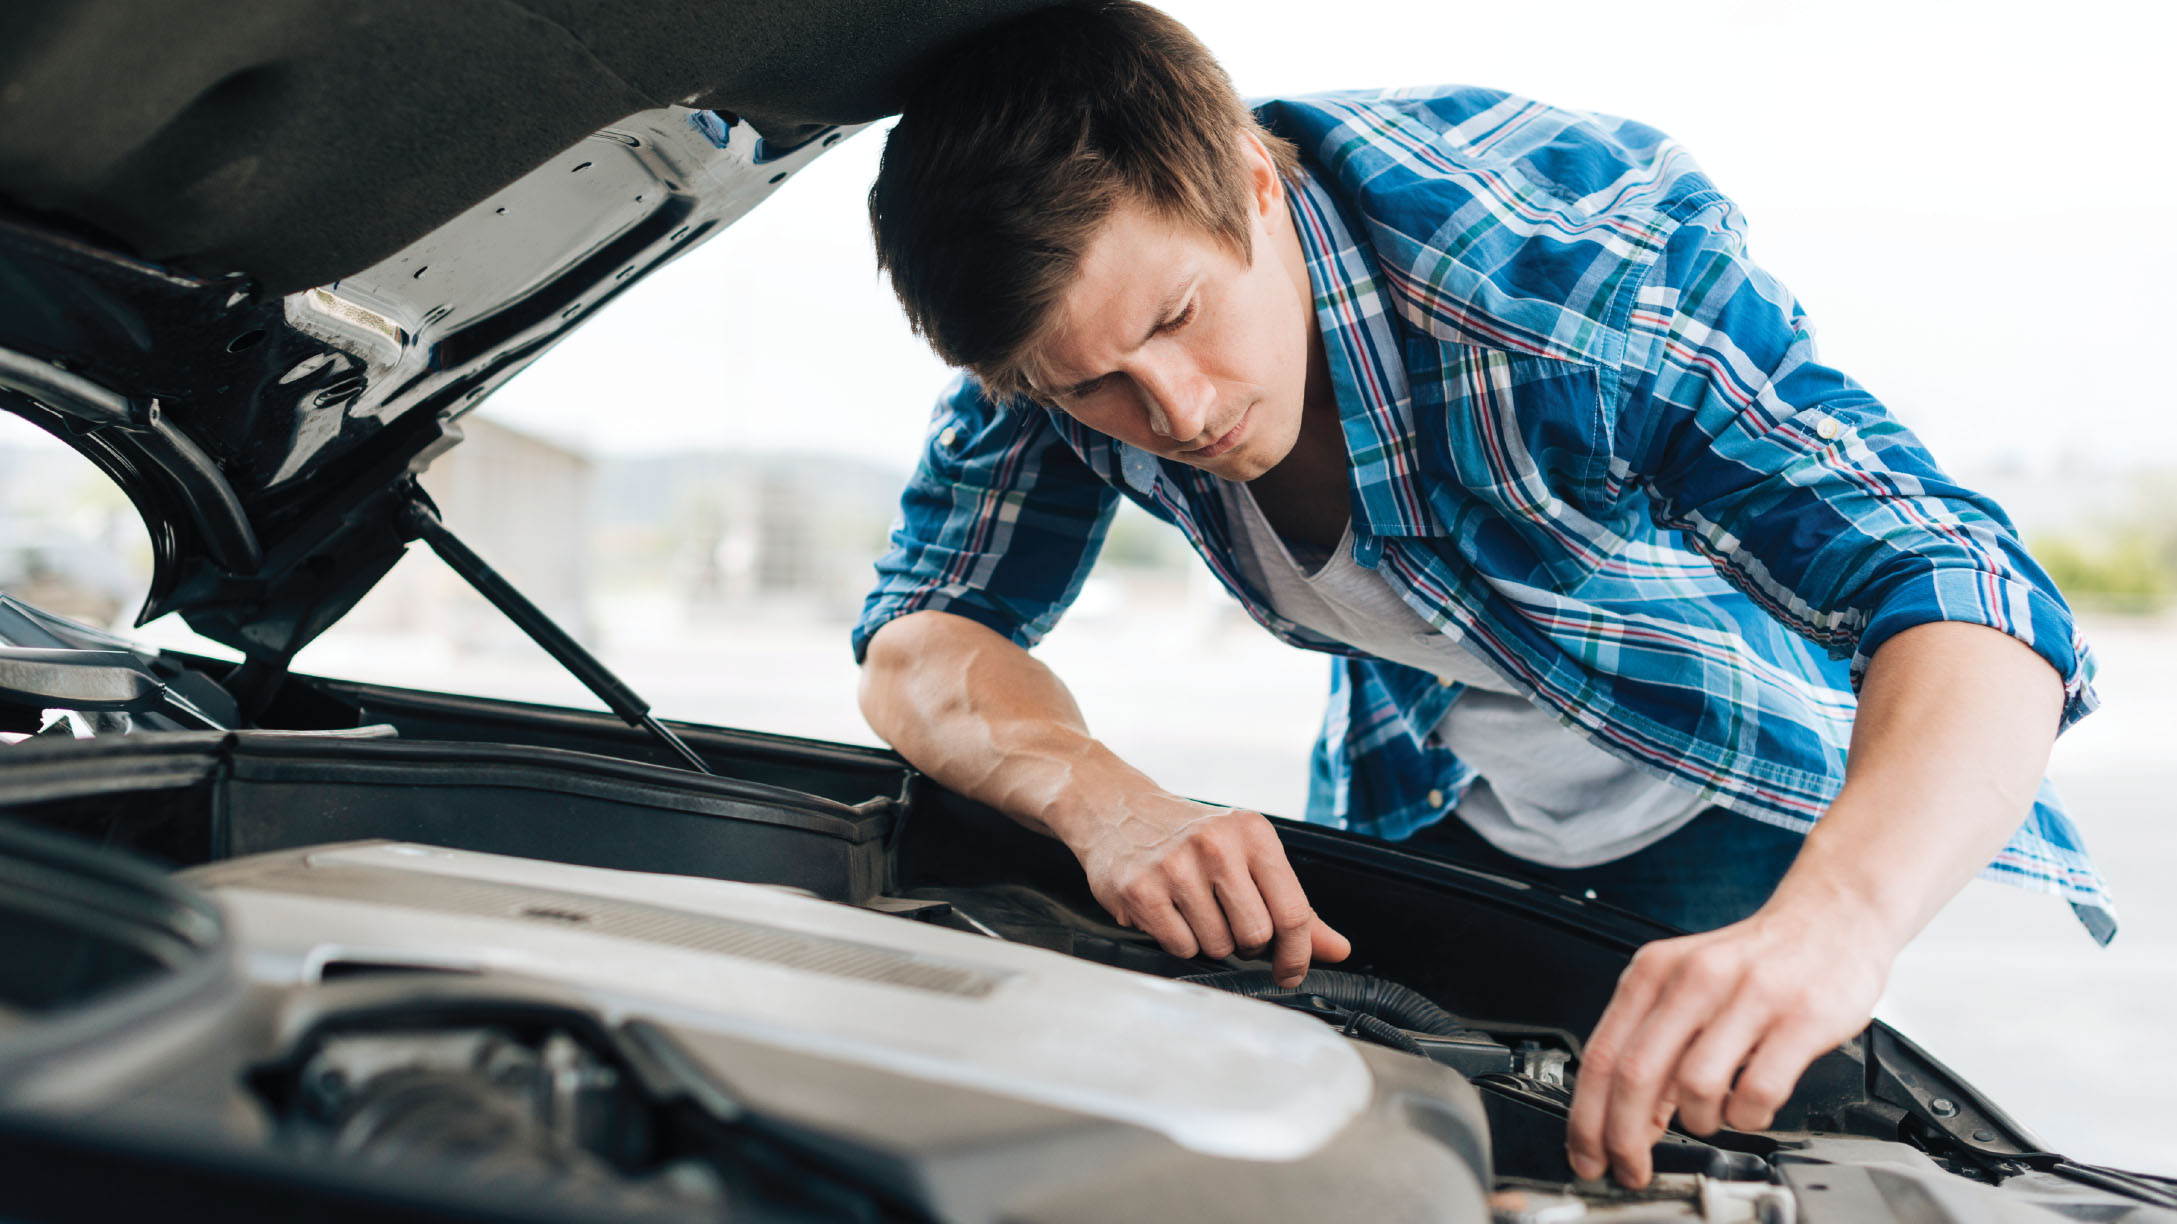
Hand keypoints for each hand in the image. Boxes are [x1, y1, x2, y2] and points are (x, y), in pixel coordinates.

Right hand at [1067, 793, 1349, 985]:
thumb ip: (1295, 906)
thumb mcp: (1248, 855)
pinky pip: (1179, 947)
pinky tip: (1169, 913)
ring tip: (1193, 910)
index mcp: (1253, 833)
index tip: (1290, 971)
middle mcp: (1217, 845)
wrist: (1118, 809)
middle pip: (1256, 935)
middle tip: (1228, 922)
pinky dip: (1178, 941)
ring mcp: (1176, 867)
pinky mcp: (1141, 890)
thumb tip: (1338, 950)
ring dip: (1209, 942)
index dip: (1297, 954)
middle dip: (1246, 943)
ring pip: (1216, 946)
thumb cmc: (1190, 836)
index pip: (1293, 912)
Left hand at [1565, 902, 1893, 1186]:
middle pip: (1636, 1075)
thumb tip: (1625, 1113)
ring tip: (1711, 1115)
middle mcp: (1696, 978)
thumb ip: (1654, 1039)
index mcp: (1655, 971)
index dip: (1588, 1118)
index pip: (1602, 1054)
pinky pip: (1759, 1090)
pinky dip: (1748, 1115)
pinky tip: (1751, 1106)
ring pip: (1694, 1086)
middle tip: (1633, 1167)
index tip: (1588, 1154)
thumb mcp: (1686, 983)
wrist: (1830, 918)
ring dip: (1698, 1121)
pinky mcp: (1801, 1017)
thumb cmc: (1756, 961)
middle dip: (1625, 1136)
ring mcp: (1749, 996)